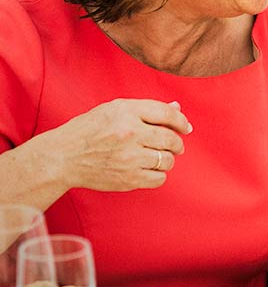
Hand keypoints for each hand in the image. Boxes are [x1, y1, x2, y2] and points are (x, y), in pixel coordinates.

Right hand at [43, 99, 190, 191]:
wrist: (63, 157)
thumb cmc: (89, 130)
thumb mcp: (114, 110)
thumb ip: (146, 109)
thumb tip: (177, 108)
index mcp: (126, 112)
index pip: (167, 113)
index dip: (181, 121)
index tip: (185, 127)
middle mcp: (130, 133)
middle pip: (171, 139)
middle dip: (177, 143)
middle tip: (174, 145)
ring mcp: (129, 158)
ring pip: (167, 160)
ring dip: (166, 159)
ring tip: (156, 157)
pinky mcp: (127, 179)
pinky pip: (159, 179)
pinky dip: (158, 175)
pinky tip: (148, 169)